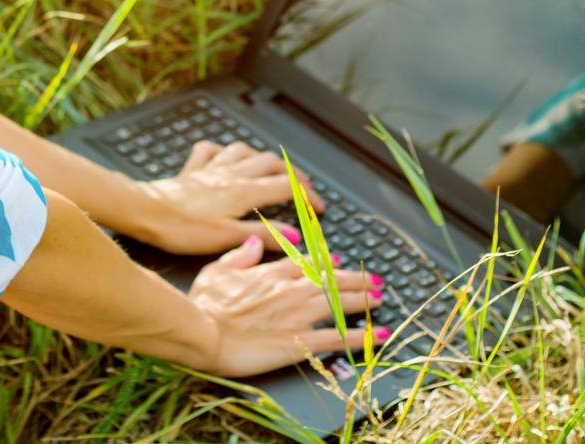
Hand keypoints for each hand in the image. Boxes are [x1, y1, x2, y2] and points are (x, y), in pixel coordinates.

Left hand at [133, 139, 328, 255]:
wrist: (145, 212)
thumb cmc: (182, 228)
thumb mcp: (227, 238)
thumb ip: (263, 235)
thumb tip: (295, 235)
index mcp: (243, 191)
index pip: (287, 186)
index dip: (308, 196)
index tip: (319, 208)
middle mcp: (230, 174)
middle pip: (271, 162)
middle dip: (292, 172)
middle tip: (302, 188)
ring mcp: (210, 168)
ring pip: (244, 150)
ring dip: (261, 157)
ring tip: (270, 168)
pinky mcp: (192, 170)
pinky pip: (210, 150)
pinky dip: (222, 151)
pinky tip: (223, 156)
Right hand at [184, 235, 388, 377]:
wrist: (204, 332)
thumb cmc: (206, 304)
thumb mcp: (217, 269)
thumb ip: (240, 255)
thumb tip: (255, 242)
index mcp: (272, 272)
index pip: (307, 263)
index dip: (325, 262)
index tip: (337, 261)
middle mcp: (291, 290)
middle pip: (331, 281)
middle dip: (356, 279)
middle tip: (374, 279)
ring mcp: (298, 315)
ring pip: (340, 304)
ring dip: (364, 301)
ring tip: (380, 299)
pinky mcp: (300, 342)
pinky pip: (336, 338)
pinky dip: (360, 337)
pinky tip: (376, 336)